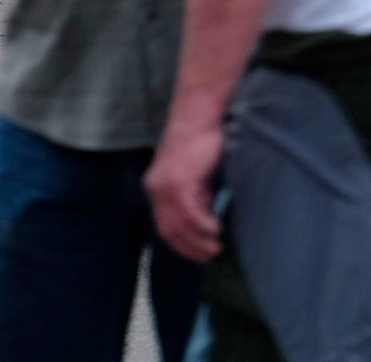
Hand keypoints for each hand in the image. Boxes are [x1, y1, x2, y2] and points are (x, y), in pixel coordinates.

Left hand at [144, 117, 224, 261]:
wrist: (197, 115)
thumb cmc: (199, 142)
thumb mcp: (193, 175)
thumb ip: (196, 196)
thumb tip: (204, 221)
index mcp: (155, 187)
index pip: (163, 226)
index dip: (180, 244)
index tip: (196, 254)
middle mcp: (155, 189)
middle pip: (169, 230)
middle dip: (190, 248)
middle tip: (209, 256)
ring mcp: (166, 186)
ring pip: (181, 225)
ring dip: (199, 241)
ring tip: (215, 247)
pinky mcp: (180, 181)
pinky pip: (191, 213)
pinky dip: (204, 225)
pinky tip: (215, 228)